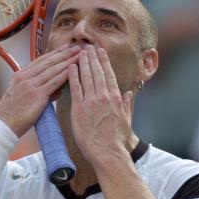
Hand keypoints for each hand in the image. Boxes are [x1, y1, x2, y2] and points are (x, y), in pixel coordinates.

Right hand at [0, 44, 80, 135]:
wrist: (3, 124)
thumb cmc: (12, 114)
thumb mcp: (20, 96)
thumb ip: (38, 90)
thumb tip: (56, 89)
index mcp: (20, 75)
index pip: (40, 60)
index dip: (54, 53)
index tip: (65, 48)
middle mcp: (25, 77)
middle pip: (49, 62)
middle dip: (64, 54)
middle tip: (77, 47)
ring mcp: (31, 85)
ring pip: (53, 70)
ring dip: (68, 62)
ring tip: (79, 56)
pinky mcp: (37, 95)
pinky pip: (54, 82)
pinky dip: (65, 75)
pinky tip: (74, 70)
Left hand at [68, 46, 131, 167]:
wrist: (107, 152)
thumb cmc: (116, 139)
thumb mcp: (126, 119)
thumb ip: (126, 104)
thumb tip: (128, 94)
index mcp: (115, 98)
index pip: (109, 74)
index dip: (103, 61)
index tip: (100, 51)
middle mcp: (104, 96)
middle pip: (97, 72)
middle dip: (91, 57)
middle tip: (87, 46)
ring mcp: (91, 101)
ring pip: (86, 77)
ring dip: (82, 62)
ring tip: (78, 52)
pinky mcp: (79, 109)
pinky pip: (75, 89)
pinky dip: (73, 76)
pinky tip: (70, 67)